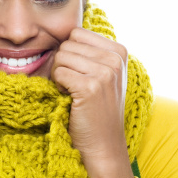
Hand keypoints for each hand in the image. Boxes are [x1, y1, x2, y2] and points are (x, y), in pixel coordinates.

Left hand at [51, 27, 132, 177]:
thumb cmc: (97, 108)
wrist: (103, 144)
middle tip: (74, 85)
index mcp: (119, 50)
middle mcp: (115, 59)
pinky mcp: (91, 87)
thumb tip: (60, 32)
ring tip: (72, 92)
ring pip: (60, 57)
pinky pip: (58, 72)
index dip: (70, 52)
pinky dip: (58, 86)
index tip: (80, 72)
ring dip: (59, 75)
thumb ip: (89, 50)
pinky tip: (70, 98)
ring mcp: (105, 72)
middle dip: (63, 64)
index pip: (77, 33)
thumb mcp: (103, 73)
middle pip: (67, 44)